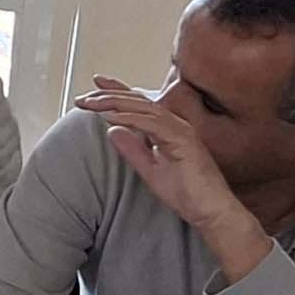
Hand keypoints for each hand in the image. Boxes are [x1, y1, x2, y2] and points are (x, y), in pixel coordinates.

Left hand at [70, 78, 272, 277]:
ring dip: (115, 104)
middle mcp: (176, 125)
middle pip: (139, 101)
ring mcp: (181, 130)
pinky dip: (130, 118)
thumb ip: (132, 150)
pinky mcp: (184, 140)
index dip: (118, 91)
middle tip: (83, 97)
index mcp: (169, 129)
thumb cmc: (187, 194)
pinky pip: (152, 124)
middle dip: (109, 95)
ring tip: (91, 105)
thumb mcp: (150, 171)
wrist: (211, 212)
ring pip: (144, 107)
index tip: (95, 83)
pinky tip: (110, 117)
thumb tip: (112, 130)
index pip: (140, 104)